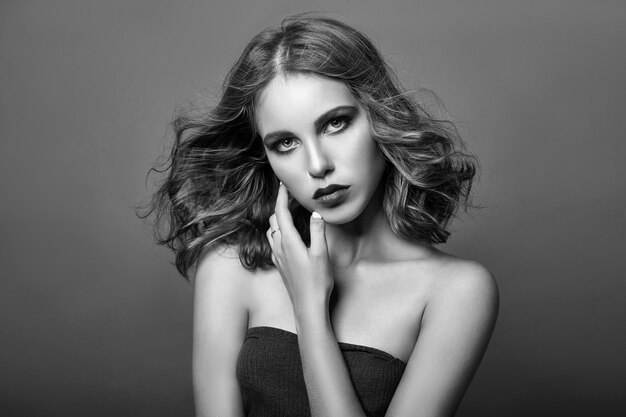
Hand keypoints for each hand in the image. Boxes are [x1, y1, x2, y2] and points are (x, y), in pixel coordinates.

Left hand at [266, 183, 333, 316]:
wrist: (307, 307)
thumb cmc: (316, 282)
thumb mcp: (321, 254)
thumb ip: (318, 231)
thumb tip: (316, 213)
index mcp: (288, 241)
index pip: (281, 212)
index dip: (281, 196)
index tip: (284, 185)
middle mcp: (278, 247)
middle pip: (274, 219)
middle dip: (281, 206)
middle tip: (292, 197)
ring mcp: (277, 257)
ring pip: (272, 231)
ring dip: (279, 219)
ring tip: (291, 213)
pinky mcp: (279, 265)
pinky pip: (274, 241)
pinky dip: (279, 231)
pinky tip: (290, 235)